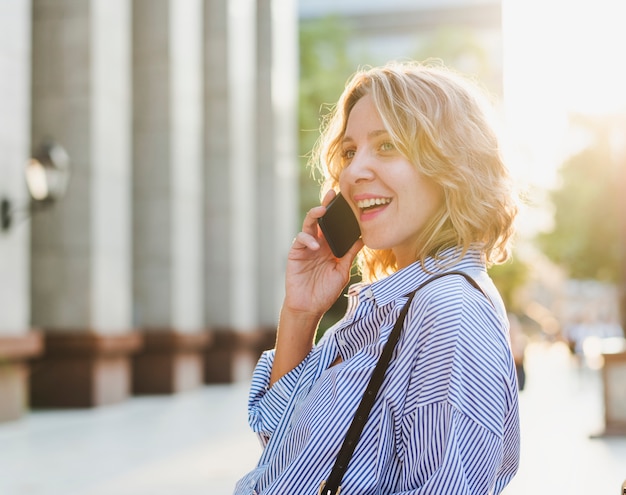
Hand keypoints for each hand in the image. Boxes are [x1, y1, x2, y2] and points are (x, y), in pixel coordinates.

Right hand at [284, 190, 363, 319]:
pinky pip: (300, 239)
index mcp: (330, 246)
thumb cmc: (326, 291)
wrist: (309, 307)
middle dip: (325, 206)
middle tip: (332, 195)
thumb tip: (364, 238)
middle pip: (321, 220)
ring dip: (314, 215)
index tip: (347, 200)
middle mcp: (318, 243)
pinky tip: (315, 245)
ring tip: (322, 211)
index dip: (339, 213)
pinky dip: (308, 239)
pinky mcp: (295, 253)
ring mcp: (306, 247)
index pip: (335, 225)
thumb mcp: (343, 271)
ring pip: (309, 224)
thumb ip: (350, 254)